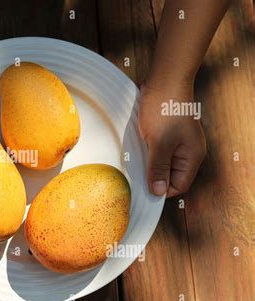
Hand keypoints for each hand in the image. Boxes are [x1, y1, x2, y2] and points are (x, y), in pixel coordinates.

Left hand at [138, 80, 206, 197]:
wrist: (164, 79)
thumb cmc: (164, 108)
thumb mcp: (159, 142)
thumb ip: (158, 168)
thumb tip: (158, 192)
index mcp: (192, 157)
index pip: (178, 186)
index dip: (161, 189)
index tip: (143, 188)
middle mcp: (187, 152)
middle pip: (169, 176)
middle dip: (153, 176)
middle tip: (136, 172)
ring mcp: (177, 143)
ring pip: (161, 163)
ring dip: (148, 164)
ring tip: (135, 158)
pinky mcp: (166, 135)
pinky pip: (156, 151)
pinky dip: (146, 152)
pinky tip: (136, 149)